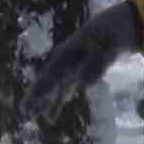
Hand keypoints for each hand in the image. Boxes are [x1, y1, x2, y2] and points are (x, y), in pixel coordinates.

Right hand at [24, 1, 142, 118]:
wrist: (118, 26)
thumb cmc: (109, 33)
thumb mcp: (104, 47)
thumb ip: (94, 65)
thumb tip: (84, 83)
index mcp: (65, 55)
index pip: (49, 76)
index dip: (39, 91)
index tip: (29, 103)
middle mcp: (64, 62)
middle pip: (47, 83)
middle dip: (36, 98)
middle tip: (25, 112)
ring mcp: (70, 67)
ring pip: (54, 88)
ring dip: (46, 102)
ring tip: (34, 117)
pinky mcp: (78, 73)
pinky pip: (64, 90)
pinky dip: (58, 101)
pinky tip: (52, 115)